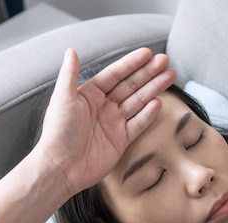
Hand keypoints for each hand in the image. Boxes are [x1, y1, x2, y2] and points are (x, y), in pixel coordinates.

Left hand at [34, 47, 175, 195]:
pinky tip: (158, 102)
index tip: (147, 54)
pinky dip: (148, 114)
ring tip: (169, 77)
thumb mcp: (62, 99)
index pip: (115, 74)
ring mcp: (114, 123)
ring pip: (138, 102)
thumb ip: (69, 75)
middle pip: (130, 86)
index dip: (131, 64)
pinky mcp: (121, 140)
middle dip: (148, 73)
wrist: (62, 167)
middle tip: (165, 62)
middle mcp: (104, 107)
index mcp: (90, 95)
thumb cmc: (58, 133)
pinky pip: (138, 124)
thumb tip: (71, 51)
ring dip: (153, 89)